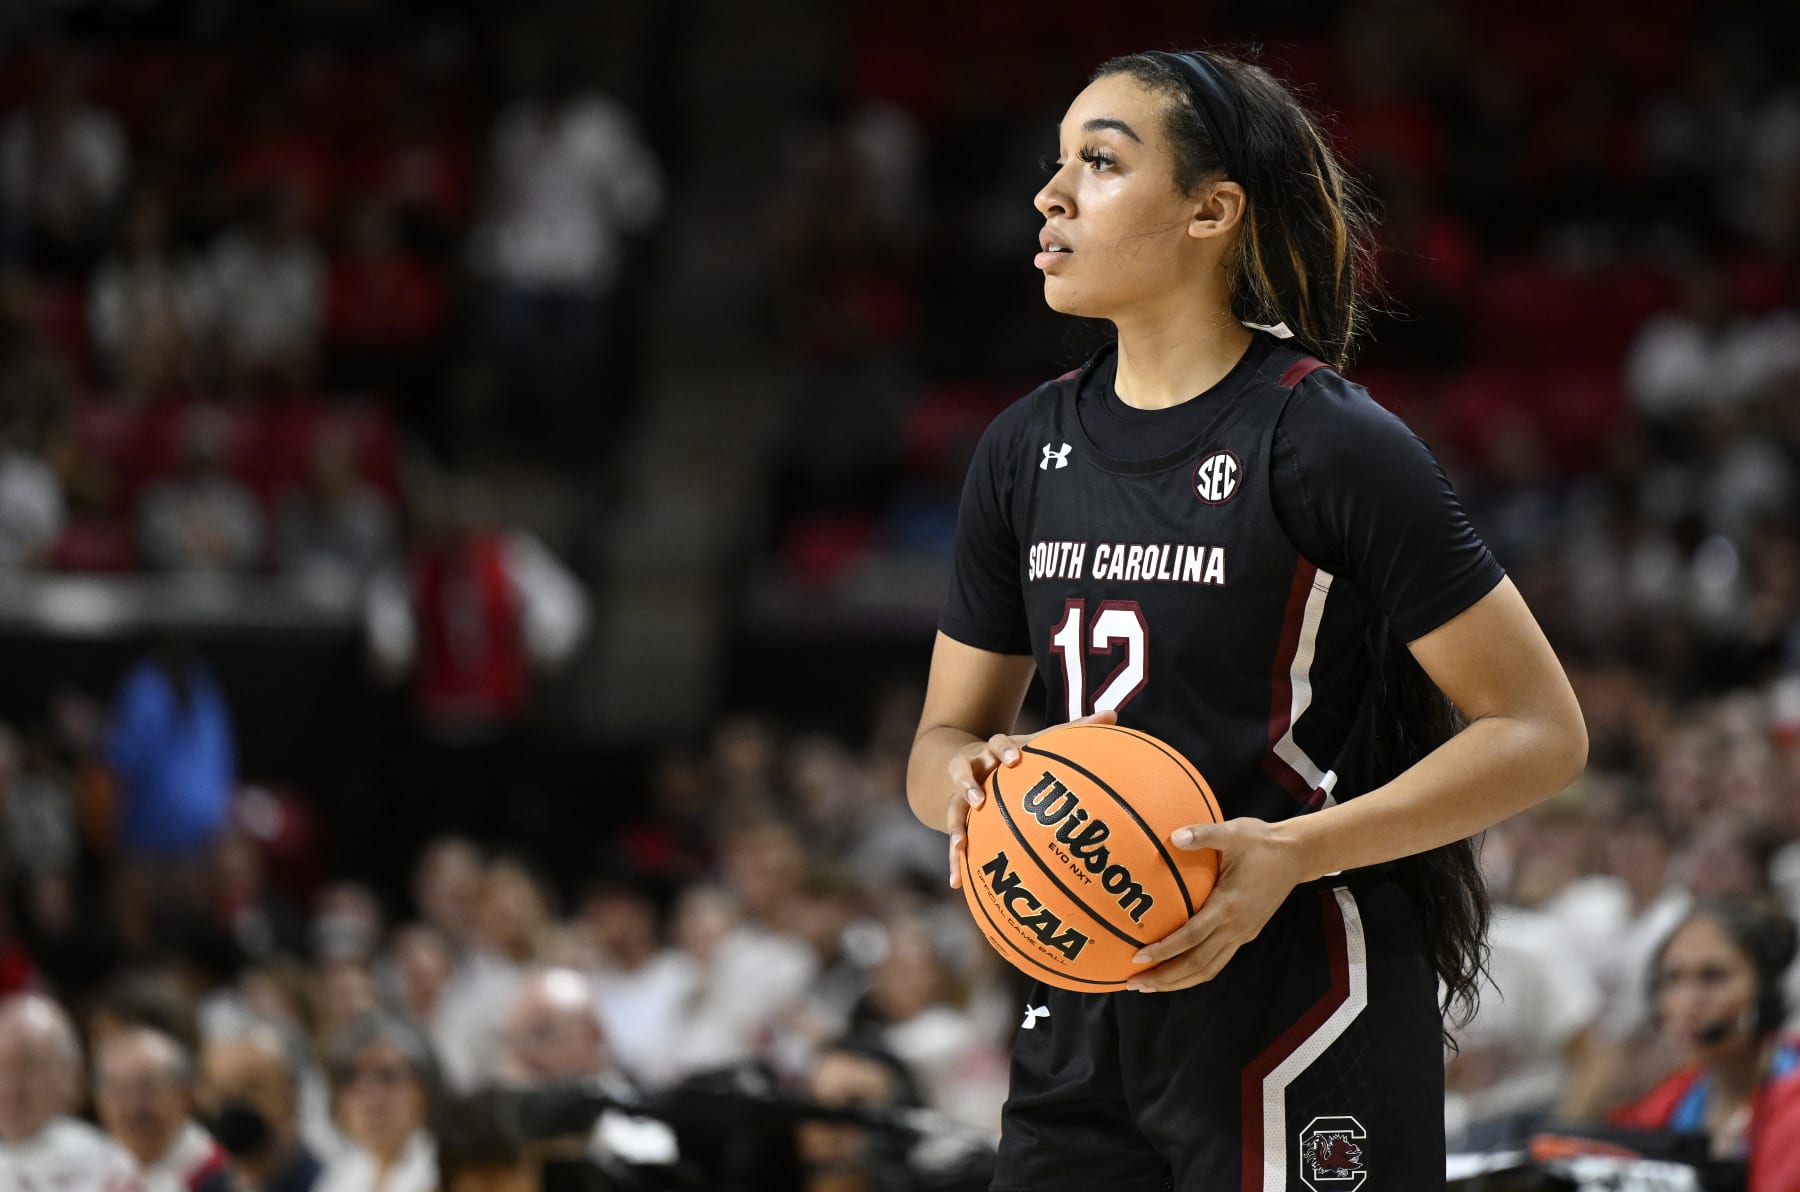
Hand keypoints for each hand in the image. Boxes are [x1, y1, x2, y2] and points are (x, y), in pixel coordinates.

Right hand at [944, 707, 1117, 888]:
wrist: (961, 761)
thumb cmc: (1012, 754)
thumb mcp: (1036, 741)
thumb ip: (1073, 729)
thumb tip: (1113, 713)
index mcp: (993, 752)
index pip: (996, 744)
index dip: (1004, 751)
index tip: (1014, 760)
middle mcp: (972, 770)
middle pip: (963, 773)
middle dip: (968, 785)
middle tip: (978, 800)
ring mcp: (959, 795)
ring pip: (952, 808)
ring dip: (954, 826)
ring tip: (960, 845)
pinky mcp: (956, 818)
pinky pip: (953, 840)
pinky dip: (955, 861)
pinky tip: (957, 883)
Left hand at [1125, 817, 1307, 991]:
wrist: (1297, 855)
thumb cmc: (1261, 842)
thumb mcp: (1233, 832)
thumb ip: (1203, 835)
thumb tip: (1174, 837)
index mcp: (1229, 906)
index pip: (1191, 937)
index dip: (1164, 951)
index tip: (1138, 958)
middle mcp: (1236, 927)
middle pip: (1197, 964)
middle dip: (1165, 978)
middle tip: (1134, 984)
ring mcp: (1243, 934)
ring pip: (1208, 969)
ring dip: (1178, 981)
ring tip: (1150, 986)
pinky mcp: (1246, 934)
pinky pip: (1217, 961)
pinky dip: (1195, 971)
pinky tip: (1176, 971)